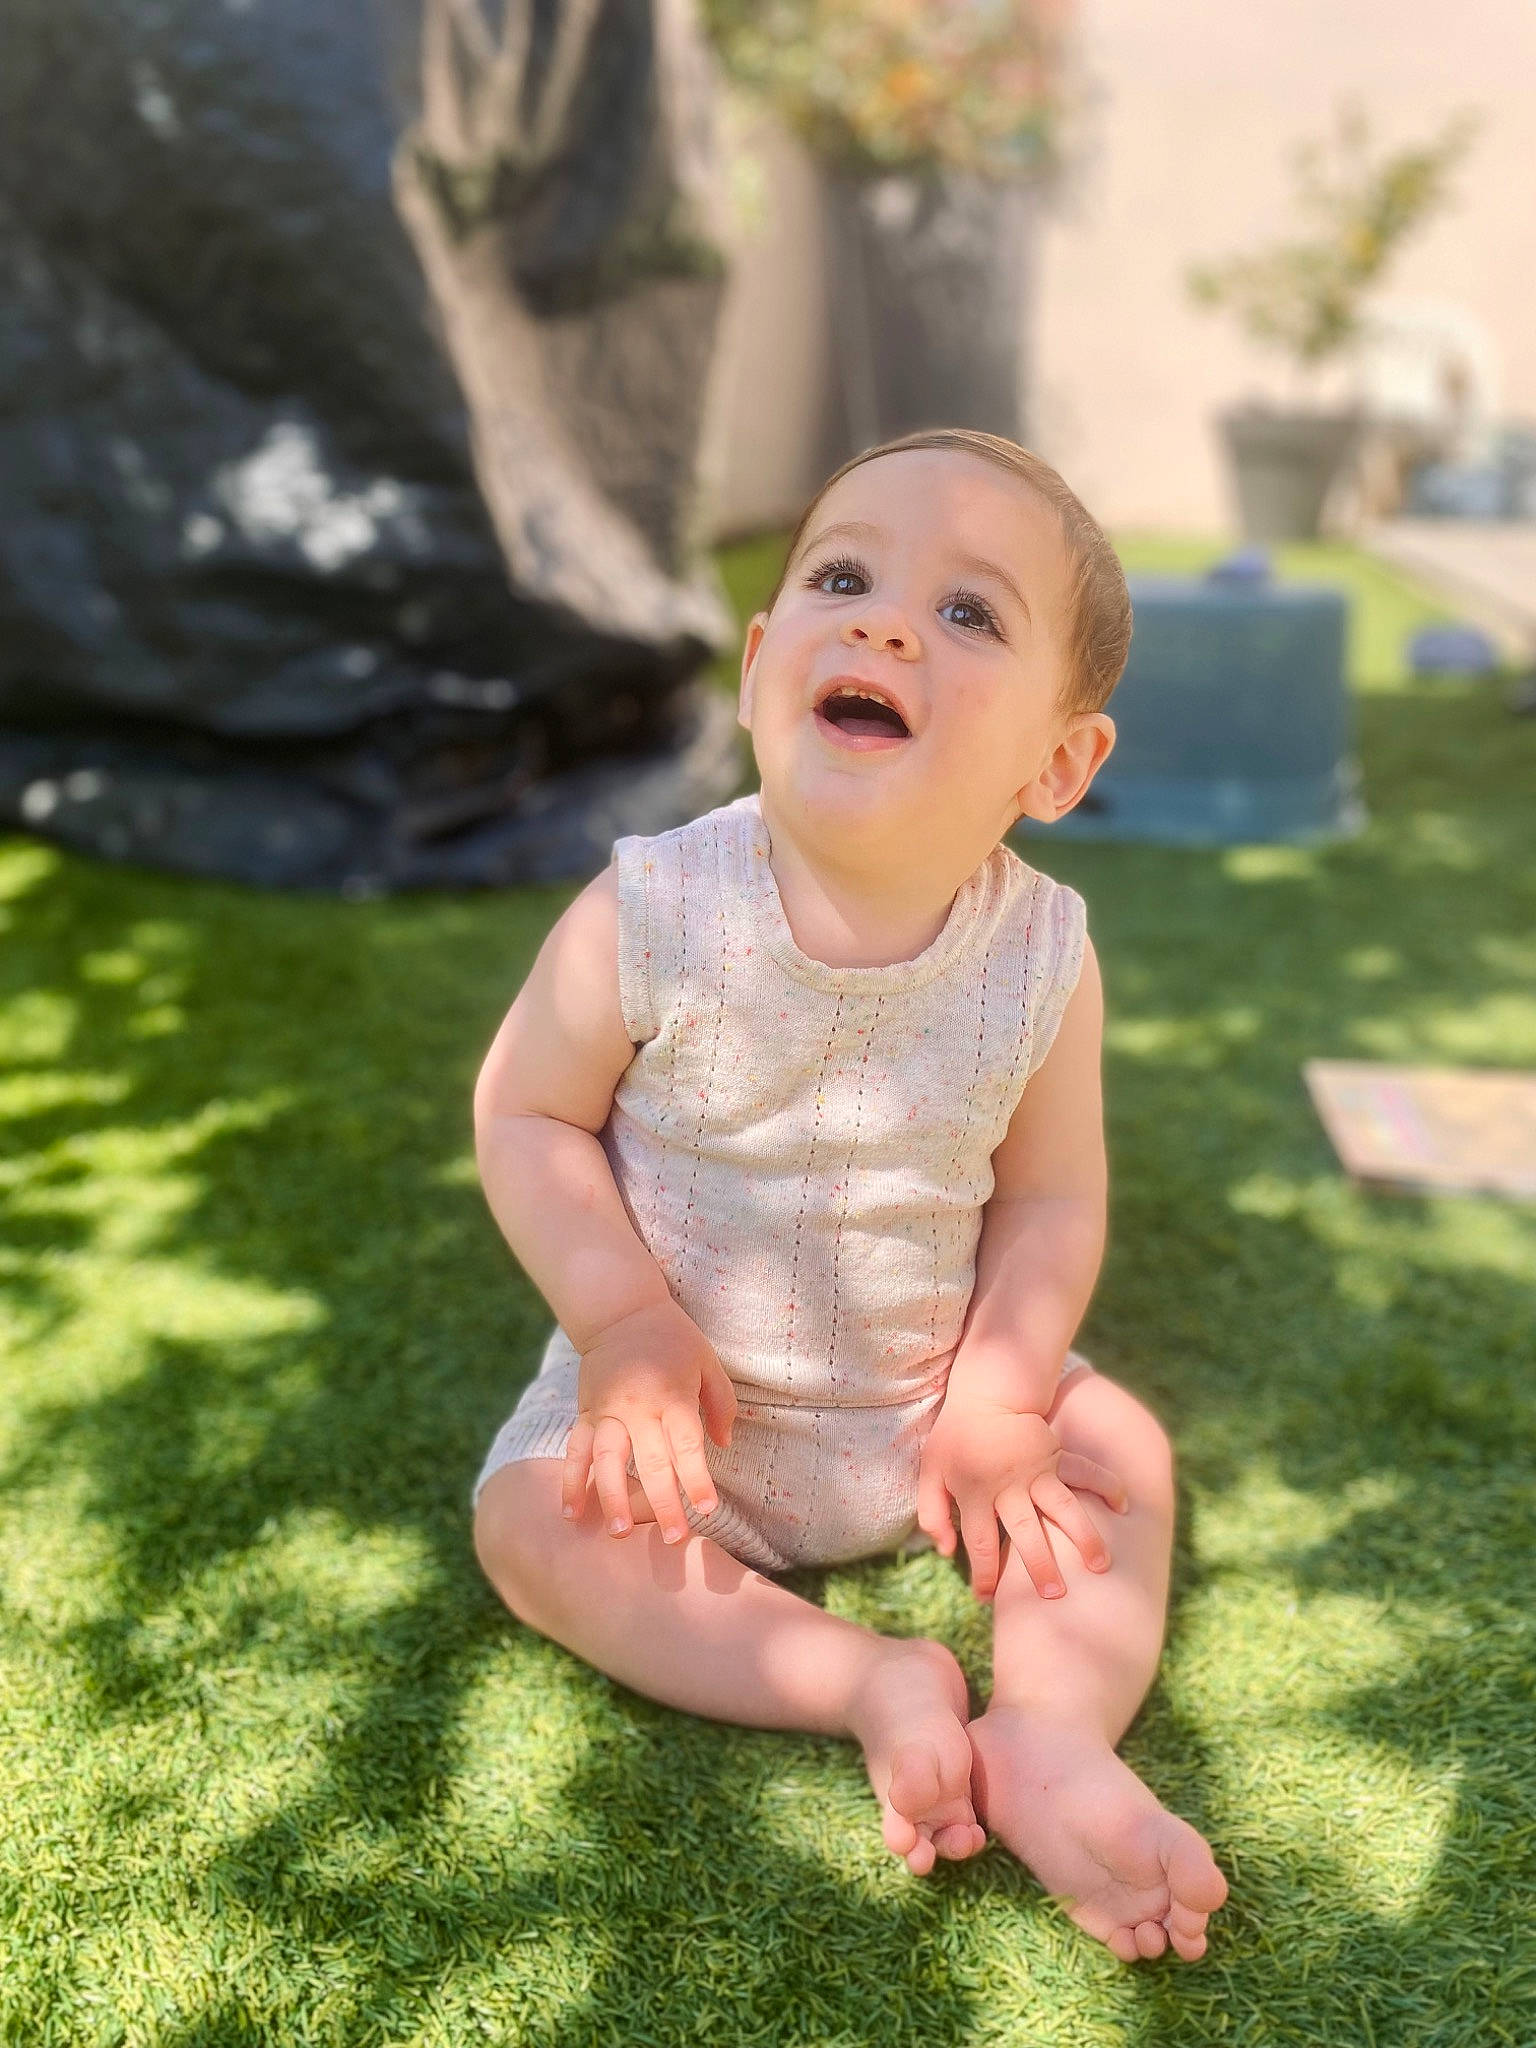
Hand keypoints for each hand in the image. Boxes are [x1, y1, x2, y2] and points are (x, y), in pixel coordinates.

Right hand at [562, 1299, 736, 1543]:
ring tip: (618, 1533)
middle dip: (663, 1503)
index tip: (707, 1510)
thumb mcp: (708, 1361)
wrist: (621, 1312)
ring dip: (612, 1498)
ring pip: (607, 1460)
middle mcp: (638, 1407)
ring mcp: (607, 1411)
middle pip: (651, 1462)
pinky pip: (576, 1449)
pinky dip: (571, 1480)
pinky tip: (570, 1512)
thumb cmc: (673, 1339)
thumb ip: (721, 1403)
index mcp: (673, 1395)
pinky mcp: (585, 1412)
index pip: (687, 1445)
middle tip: (675, 1540)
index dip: (698, 1479)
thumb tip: (723, 1445)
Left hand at [916, 1393, 1126, 1600]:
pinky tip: (1124, 1505)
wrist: (986, 1394)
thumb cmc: (956, 1439)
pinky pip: (1086, 1471)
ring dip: (1083, 1537)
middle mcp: (1009, 1487)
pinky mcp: (1057, 1456)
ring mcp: (1037, 1471)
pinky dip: (1107, 1485)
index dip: (983, 1575)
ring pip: (1064, 1508)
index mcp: (975, 1494)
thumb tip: (946, 1552)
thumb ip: (932, 1514)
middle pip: (1025, 1533)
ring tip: (1100, 1566)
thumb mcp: (930, 1473)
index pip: (980, 1544)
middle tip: (1054, 1595)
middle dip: (1040, 1566)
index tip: (986, 1598)